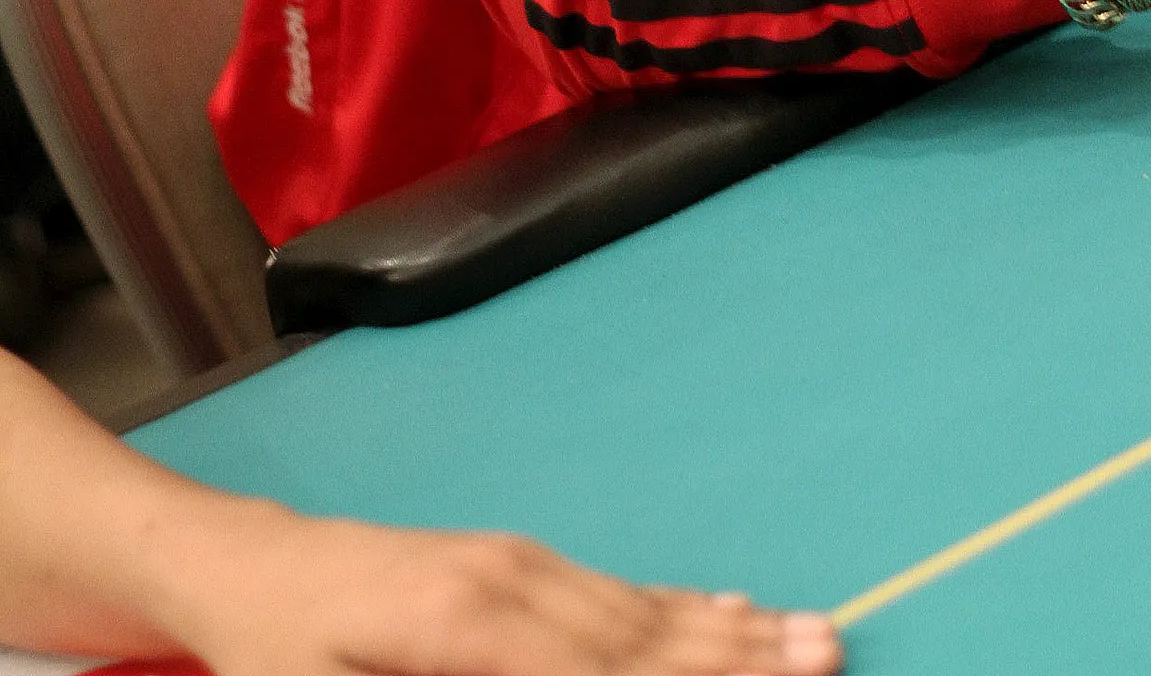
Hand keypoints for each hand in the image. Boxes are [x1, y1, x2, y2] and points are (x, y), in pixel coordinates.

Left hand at [158, 496, 841, 675]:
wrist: (247, 569)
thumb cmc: (281, 656)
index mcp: (463, 629)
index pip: (598, 673)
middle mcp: (506, 586)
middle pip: (640, 635)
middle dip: (738, 654)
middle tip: (826, 652)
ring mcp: (513, 565)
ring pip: (638, 609)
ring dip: (726, 629)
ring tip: (804, 635)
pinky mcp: (510, 561)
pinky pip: (610, 591)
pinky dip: (678, 605)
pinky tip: (724, 608)